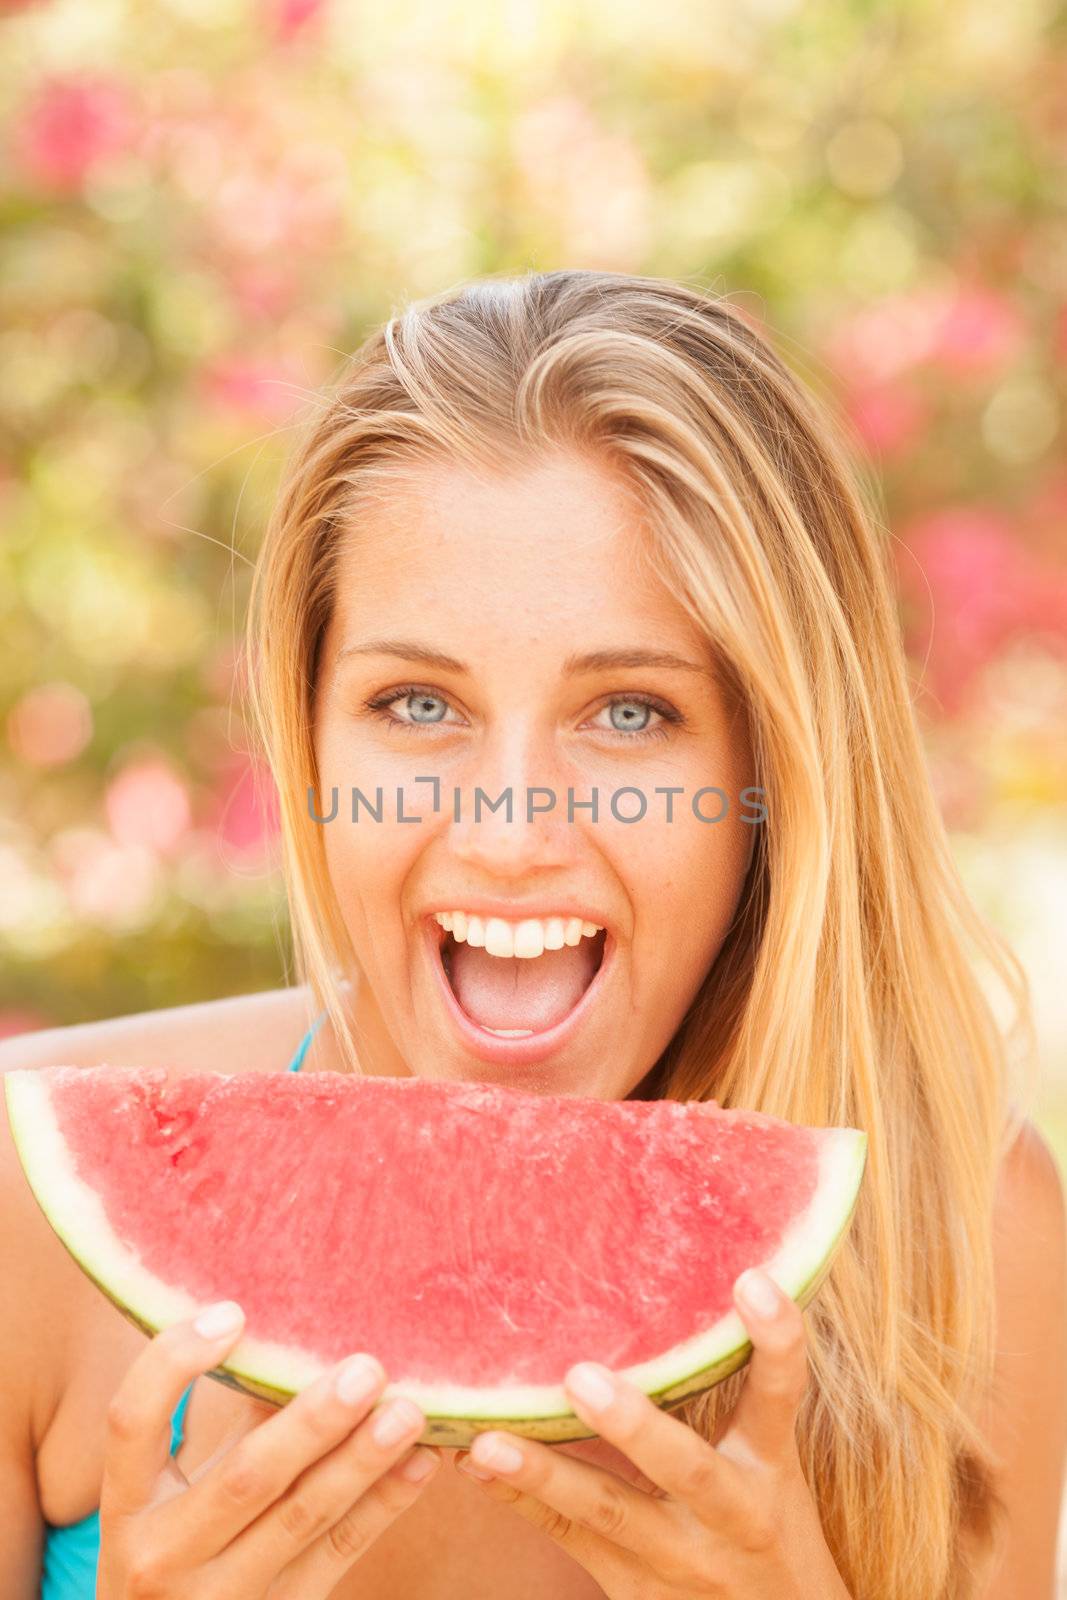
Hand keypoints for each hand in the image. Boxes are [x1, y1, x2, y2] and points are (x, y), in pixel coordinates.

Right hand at [97, 1301, 439, 1597]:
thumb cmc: (181, 1538)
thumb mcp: (175, 1489)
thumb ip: (230, 1420)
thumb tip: (302, 1331)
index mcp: (128, 1506)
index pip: (131, 1422)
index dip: (174, 1362)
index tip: (233, 1312)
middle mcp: (164, 1557)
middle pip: (245, 1477)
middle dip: (312, 1421)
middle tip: (367, 1368)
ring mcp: (222, 1598)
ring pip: (303, 1517)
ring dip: (362, 1460)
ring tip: (409, 1411)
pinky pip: (339, 1553)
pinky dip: (384, 1504)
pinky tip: (419, 1462)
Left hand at [453, 1269, 851, 1598]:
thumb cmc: (768, 1527)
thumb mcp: (772, 1465)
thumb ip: (742, 1391)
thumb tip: (700, 1282)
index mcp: (769, 1467)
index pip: (781, 1397)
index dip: (775, 1341)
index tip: (751, 1279)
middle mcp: (731, 1514)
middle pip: (687, 1470)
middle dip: (634, 1428)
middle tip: (581, 1378)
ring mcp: (679, 1557)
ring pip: (609, 1513)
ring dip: (544, 1474)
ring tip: (486, 1439)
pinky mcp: (632, 1587)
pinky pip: (570, 1538)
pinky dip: (519, 1499)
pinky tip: (472, 1463)